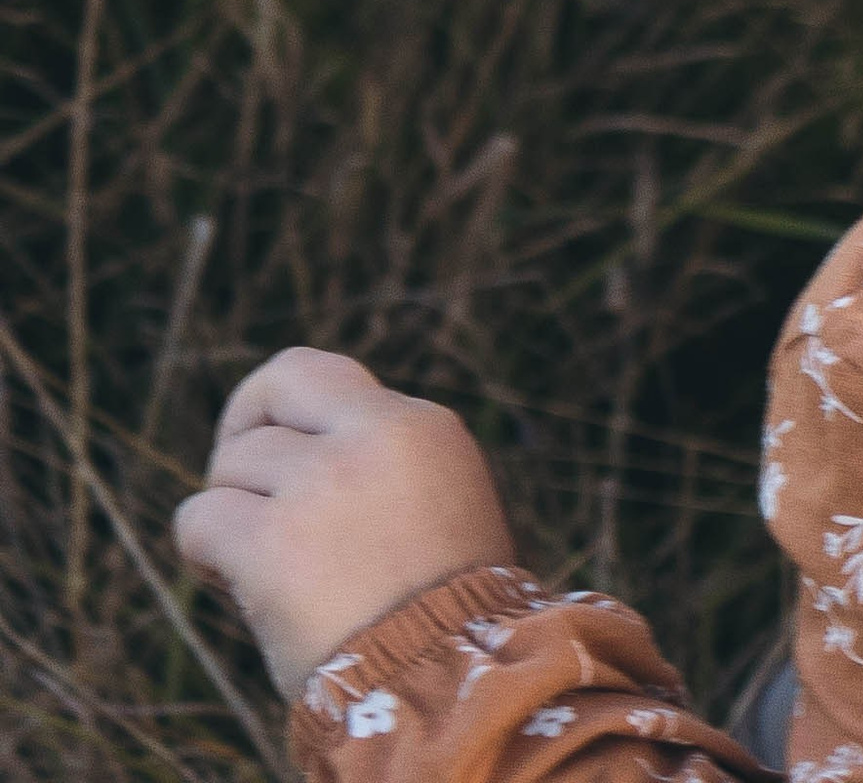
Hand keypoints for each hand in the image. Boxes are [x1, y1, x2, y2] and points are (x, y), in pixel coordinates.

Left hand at [175, 348, 513, 699]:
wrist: (451, 691)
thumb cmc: (448, 621)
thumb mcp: (443, 508)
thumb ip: (386, 466)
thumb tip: (303, 450)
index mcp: (423, 428)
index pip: (330, 382)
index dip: (296, 419)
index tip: (285, 458)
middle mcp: (373, 438)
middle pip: (278, 386)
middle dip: (245, 425)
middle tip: (240, 483)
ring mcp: (321, 486)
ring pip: (232, 464)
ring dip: (232, 511)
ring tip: (254, 567)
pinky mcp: (272, 544)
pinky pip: (200, 518)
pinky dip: (201, 550)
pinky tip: (227, 581)